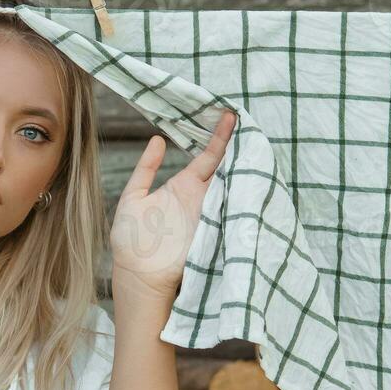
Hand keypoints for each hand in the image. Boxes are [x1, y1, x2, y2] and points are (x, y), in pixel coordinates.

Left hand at [110, 109, 236, 299]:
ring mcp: (211, 214)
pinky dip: (245, 194)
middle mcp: (201, 198)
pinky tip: (255, 174)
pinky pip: (234, 210)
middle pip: (228, 167)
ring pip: (235, 185)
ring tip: (259, 138)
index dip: (219, 137)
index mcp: (183, 186)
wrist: (137, 274)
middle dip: (241, 146)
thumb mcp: (132, 197)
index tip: (229, 115)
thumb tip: (157, 140)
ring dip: (247, 166)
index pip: (207, 156)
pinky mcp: (216, 230)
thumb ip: (145, 170)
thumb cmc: (131, 240)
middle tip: (253, 119)